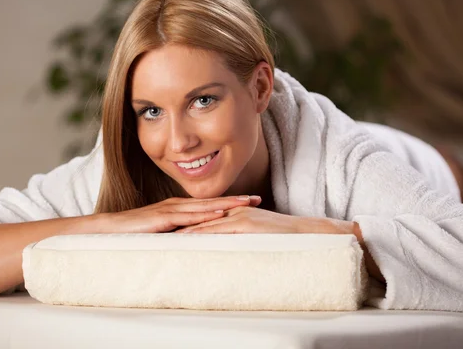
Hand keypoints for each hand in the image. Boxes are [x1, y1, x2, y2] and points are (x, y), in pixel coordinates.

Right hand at [96, 195, 261, 232]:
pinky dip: (206, 215)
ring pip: (204, 207)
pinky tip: (220, 215)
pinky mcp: (163, 218)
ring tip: (247, 204)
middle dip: (235, 201)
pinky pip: (189, 216)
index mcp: (178, 210)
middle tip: (258, 199)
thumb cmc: (132, 234)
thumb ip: (175, 237)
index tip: (250, 203)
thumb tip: (191, 246)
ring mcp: (170, 210)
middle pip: (212, 203)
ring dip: (226, 205)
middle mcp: (177, 206)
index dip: (230, 204)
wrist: (107, 230)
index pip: (208, 206)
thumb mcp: (160, 236)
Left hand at [175, 206, 354, 234]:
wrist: (305, 232)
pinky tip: (186, 242)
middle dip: (178, 226)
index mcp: (234, 214)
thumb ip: (240, 238)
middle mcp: (233, 212)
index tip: (166, 231)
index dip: (185, 225)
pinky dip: (199, 236)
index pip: (204, 219)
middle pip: (199, 219)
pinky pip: (217, 231)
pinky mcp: (244, 225)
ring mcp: (238, 217)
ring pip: (204, 224)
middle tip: (157, 232)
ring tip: (163, 238)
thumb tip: (228, 249)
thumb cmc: (283, 237)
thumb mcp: (256, 236)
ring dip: (183, 231)